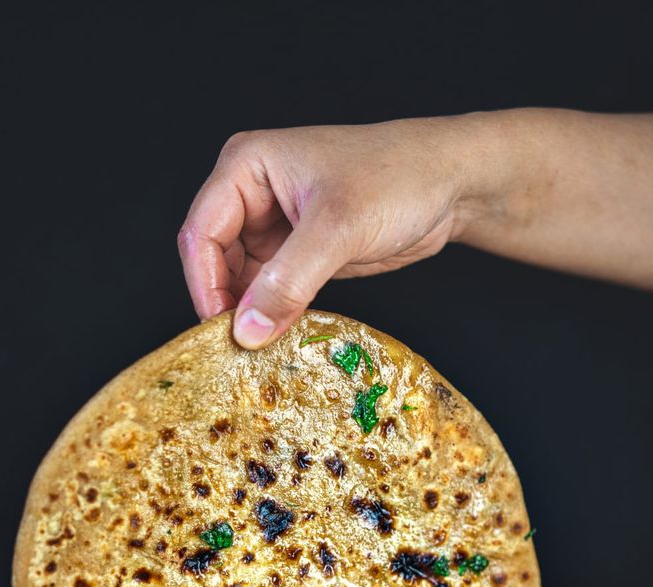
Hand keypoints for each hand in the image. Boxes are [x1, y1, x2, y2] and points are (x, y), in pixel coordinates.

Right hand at [178, 116, 497, 347]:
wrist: (450, 184)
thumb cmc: (397, 179)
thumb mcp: (339, 229)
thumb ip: (288, 282)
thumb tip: (246, 332)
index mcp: (246, 167)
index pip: (202, 234)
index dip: (205, 285)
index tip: (220, 331)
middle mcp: (251, 195)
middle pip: (214, 261)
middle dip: (224, 304)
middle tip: (237, 351)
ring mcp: (273, 226)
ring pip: (239, 282)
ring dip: (248, 316)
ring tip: (259, 352)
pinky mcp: (296, 255)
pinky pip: (267, 292)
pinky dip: (270, 316)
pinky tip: (279, 340)